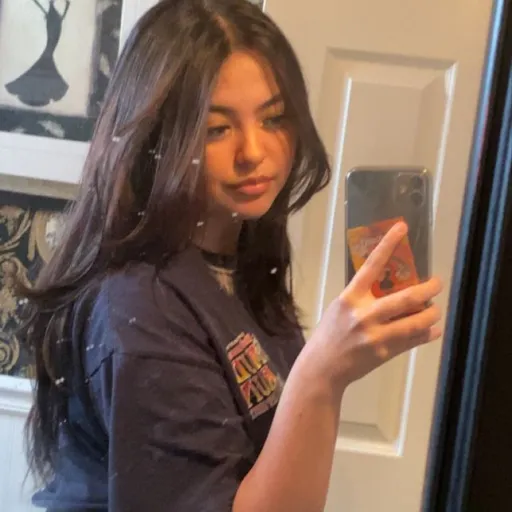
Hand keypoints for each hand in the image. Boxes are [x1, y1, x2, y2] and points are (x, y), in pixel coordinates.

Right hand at [308, 222, 442, 389]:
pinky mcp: (384, 352)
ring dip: (431, 314)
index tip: (402, 228)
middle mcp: (364, 314)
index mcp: (351, 298)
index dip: (388, 245)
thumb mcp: (340, 308)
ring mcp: (376, 335)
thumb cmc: (330, 333)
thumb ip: (362, 298)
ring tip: (435, 310)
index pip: (372, 265)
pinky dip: (426, 334)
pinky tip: (432, 330)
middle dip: (428, 289)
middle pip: (405, 297)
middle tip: (437, 283)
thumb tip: (390, 287)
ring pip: (415, 322)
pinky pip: (412, 340)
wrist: (323, 366)